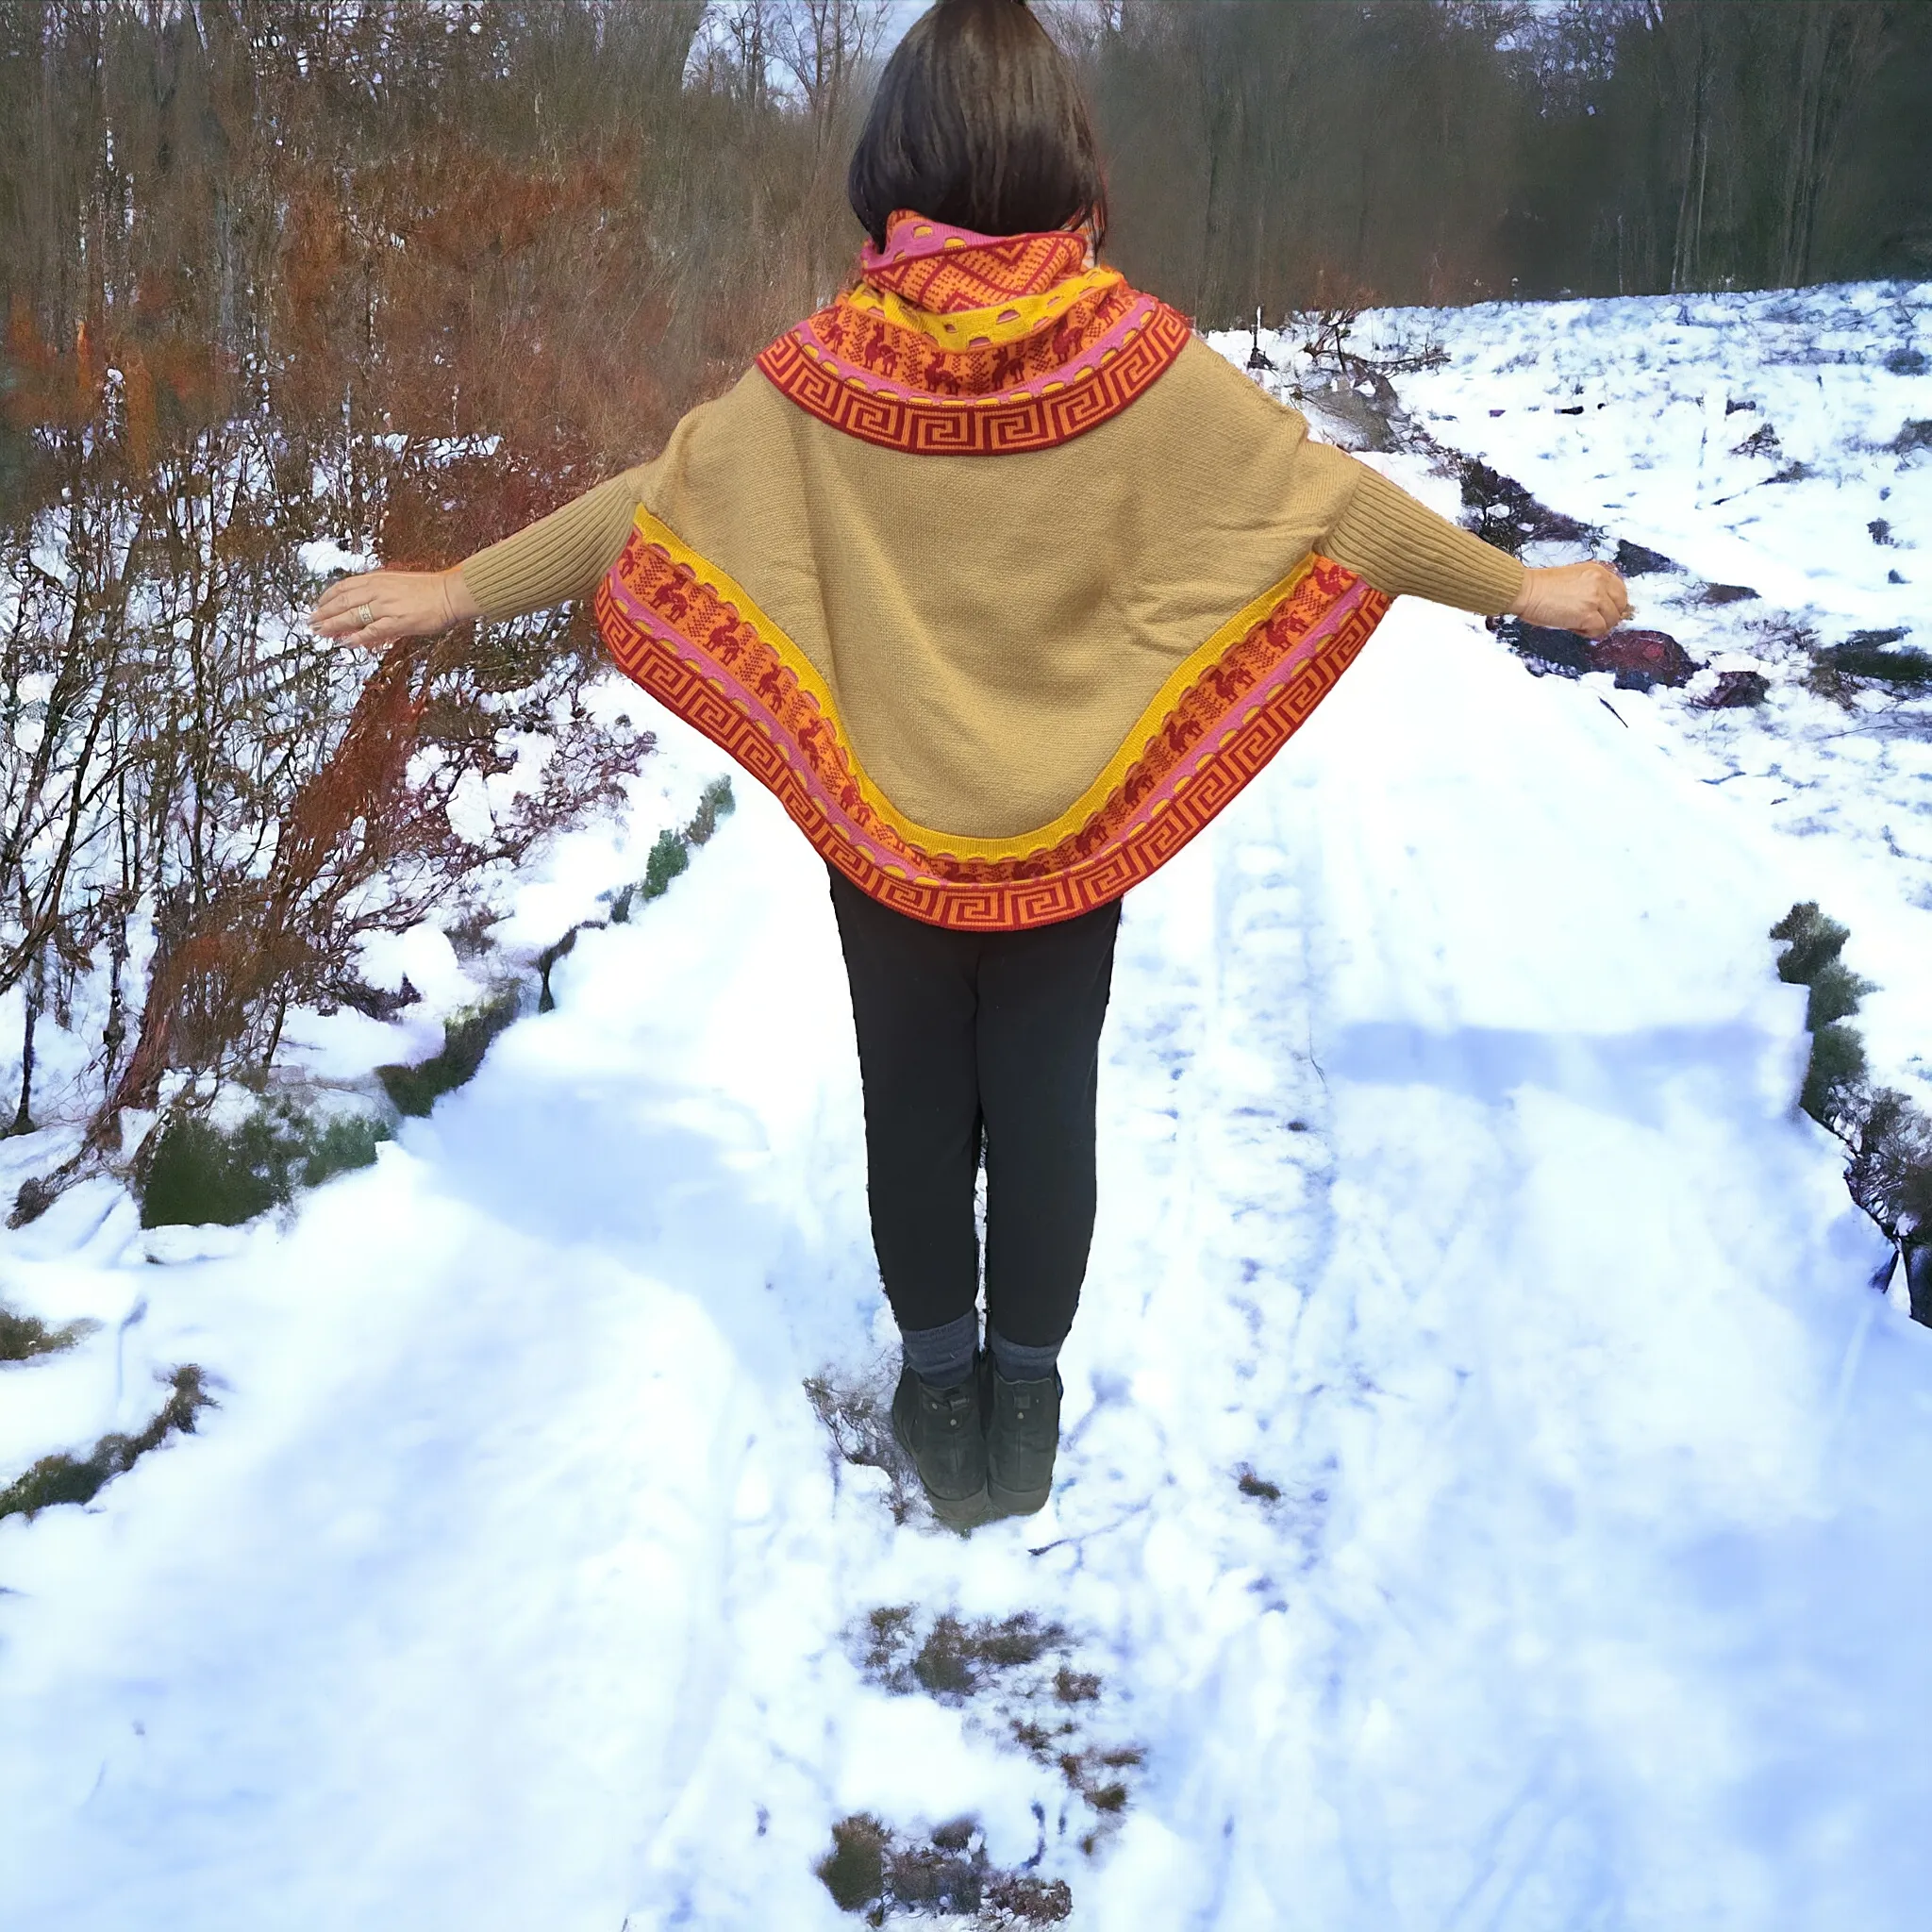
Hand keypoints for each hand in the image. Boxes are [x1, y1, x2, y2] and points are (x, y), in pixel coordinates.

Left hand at [308, 568, 479, 646]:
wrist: (450, 593)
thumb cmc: (430, 590)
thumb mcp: (399, 584)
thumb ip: (381, 593)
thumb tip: (367, 607)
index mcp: (378, 579)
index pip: (344, 586)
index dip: (327, 597)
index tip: (318, 605)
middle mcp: (377, 590)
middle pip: (342, 601)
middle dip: (324, 613)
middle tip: (312, 623)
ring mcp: (386, 606)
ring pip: (351, 615)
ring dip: (333, 625)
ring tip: (321, 633)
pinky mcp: (397, 621)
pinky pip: (371, 630)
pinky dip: (356, 637)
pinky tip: (345, 643)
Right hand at [1509, 561, 1630, 639]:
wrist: (1525, 590)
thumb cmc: (1539, 586)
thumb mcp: (1572, 578)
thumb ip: (1590, 587)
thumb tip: (1601, 606)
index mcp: (1596, 571)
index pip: (1620, 590)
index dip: (1614, 604)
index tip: (1605, 611)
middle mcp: (1599, 582)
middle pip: (1620, 606)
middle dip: (1609, 616)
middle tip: (1594, 621)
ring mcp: (1594, 598)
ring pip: (1612, 620)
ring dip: (1598, 626)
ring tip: (1579, 624)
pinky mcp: (1587, 614)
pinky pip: (1600, 630)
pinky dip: (1589, 633)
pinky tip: (1575, 627)